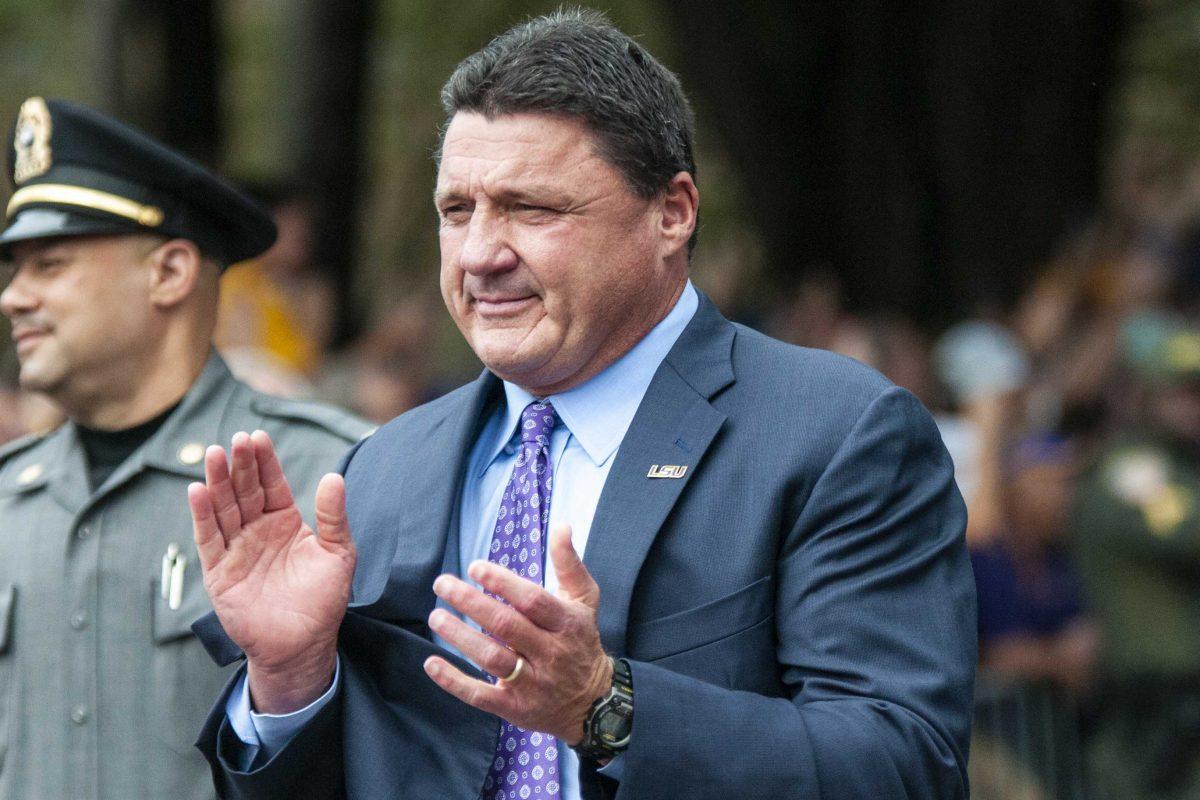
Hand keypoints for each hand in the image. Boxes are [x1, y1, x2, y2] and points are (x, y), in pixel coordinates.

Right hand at [188, 430, 354, 712]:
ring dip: (217, 482)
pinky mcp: (219, 572)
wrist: (303, 645)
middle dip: (240, 465)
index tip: (259, 436)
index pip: (271, 483)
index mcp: (284, 521)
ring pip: (224, 508)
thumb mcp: (338, 553)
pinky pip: (209, 538)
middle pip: (244, 490)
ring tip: (214, 454)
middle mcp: (257, 530)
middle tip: (237, 439)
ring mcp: (236, 549)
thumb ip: (333, 516)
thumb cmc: (323, 599)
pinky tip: (198, 490)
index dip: (264, 461)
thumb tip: (335, 476)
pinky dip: (202, 515)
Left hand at [423, 523, 611, 744]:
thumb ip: (570, 564)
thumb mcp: (584, 600)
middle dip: (471, 603)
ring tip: (436, 617)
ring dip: (460, 637)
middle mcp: (550, 653)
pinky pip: (480, 695)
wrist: (592, 702)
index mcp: (567, 623)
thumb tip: (561, 526)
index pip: (532, 601)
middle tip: (442, 584)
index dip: (503, 583)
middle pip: (506, 626)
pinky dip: (453, 681)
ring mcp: (532, 683)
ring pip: (491, 658)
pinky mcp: (515, 707)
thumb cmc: (581, 640)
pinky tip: (431, 663)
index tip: (475, 567)